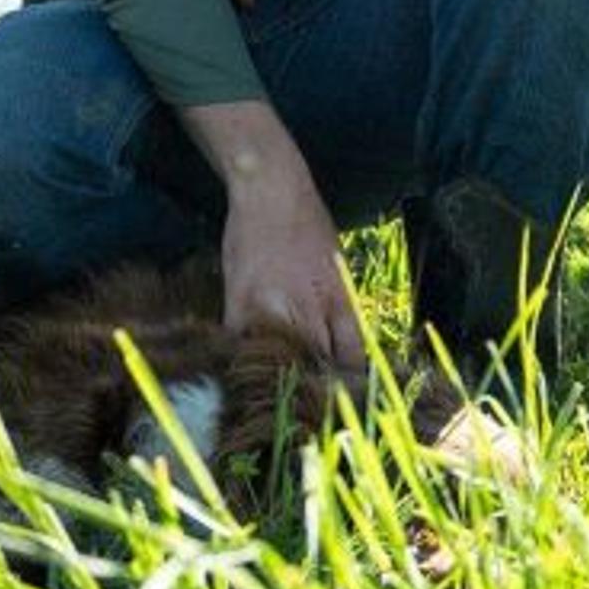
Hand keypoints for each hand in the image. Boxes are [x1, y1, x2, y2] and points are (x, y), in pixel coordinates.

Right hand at [219, 160, 366, 371]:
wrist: (271, 191)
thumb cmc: (310, 225)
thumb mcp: (338, 269)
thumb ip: (339, 309)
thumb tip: (340, 347)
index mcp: (340, 302)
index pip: (350, 357)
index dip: (346, 380)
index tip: (340, 391)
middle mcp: (309, 310)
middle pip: (316, 366)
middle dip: (315, 383)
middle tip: (308, 396)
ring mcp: (271, 309)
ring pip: (277, 362)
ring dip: (277, 375)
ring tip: (274, 385)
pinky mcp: (239, 303)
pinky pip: (241, 345)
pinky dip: (243, 356)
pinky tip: (243, 364)